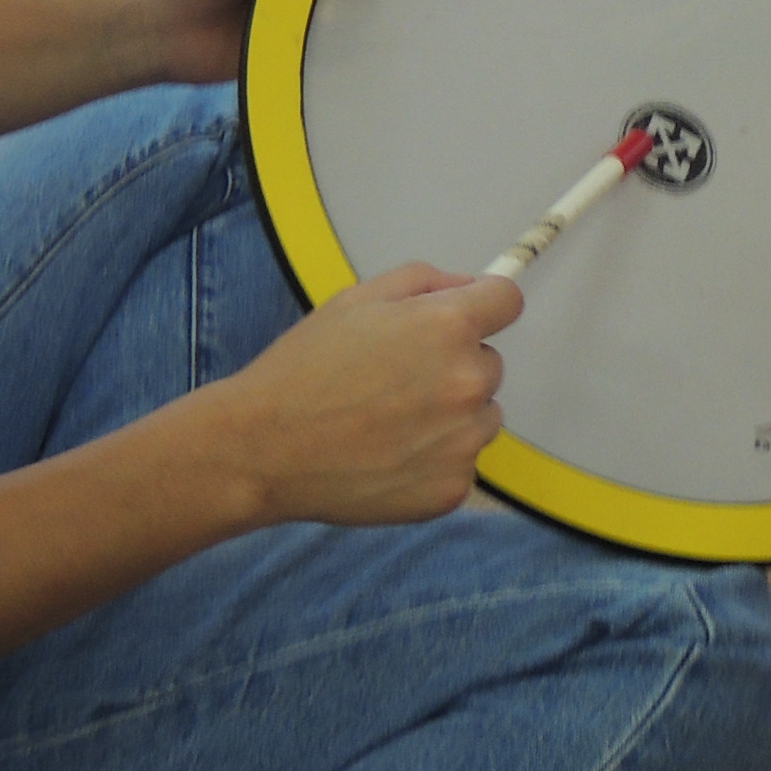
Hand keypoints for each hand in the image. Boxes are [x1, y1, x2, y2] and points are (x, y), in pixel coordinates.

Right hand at [205, 265, 522, 525]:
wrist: (264, 450)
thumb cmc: (304, 369)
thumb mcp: (356, 299)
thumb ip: (425, 281)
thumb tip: (472, 287)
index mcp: (448, 327)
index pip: (507, 302)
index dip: (484, 307)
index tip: (466, 319)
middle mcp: (468, 382)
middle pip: (489, 364)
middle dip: (453, 366)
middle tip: (394, 381)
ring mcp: (463, 442)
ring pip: (481, 417)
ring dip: (451, 416)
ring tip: (389, 423)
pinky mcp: (452, 489)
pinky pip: (461, 464)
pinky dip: (434, 461)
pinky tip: (387, 457)